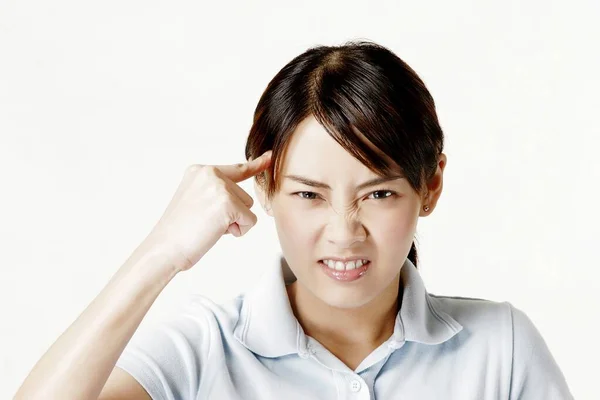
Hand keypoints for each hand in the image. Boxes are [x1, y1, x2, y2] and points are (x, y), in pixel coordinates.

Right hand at [144, 151, 271, 272]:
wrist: (163, 249)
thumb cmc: (178, 232)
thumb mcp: (195, 200)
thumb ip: (215, 192)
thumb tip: (241, 197)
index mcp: (199, 171)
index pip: (236, 168)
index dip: (256, 165)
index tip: (270, 156)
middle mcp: (210, 174)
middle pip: (244, 195)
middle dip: (231, 214)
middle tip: (205, 223)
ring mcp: (219, 187)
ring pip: (248, 207)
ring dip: (234, 222)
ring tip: (208, 227)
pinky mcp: (228, 204)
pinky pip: (250, 221)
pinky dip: (238, 231)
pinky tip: (216, 232)